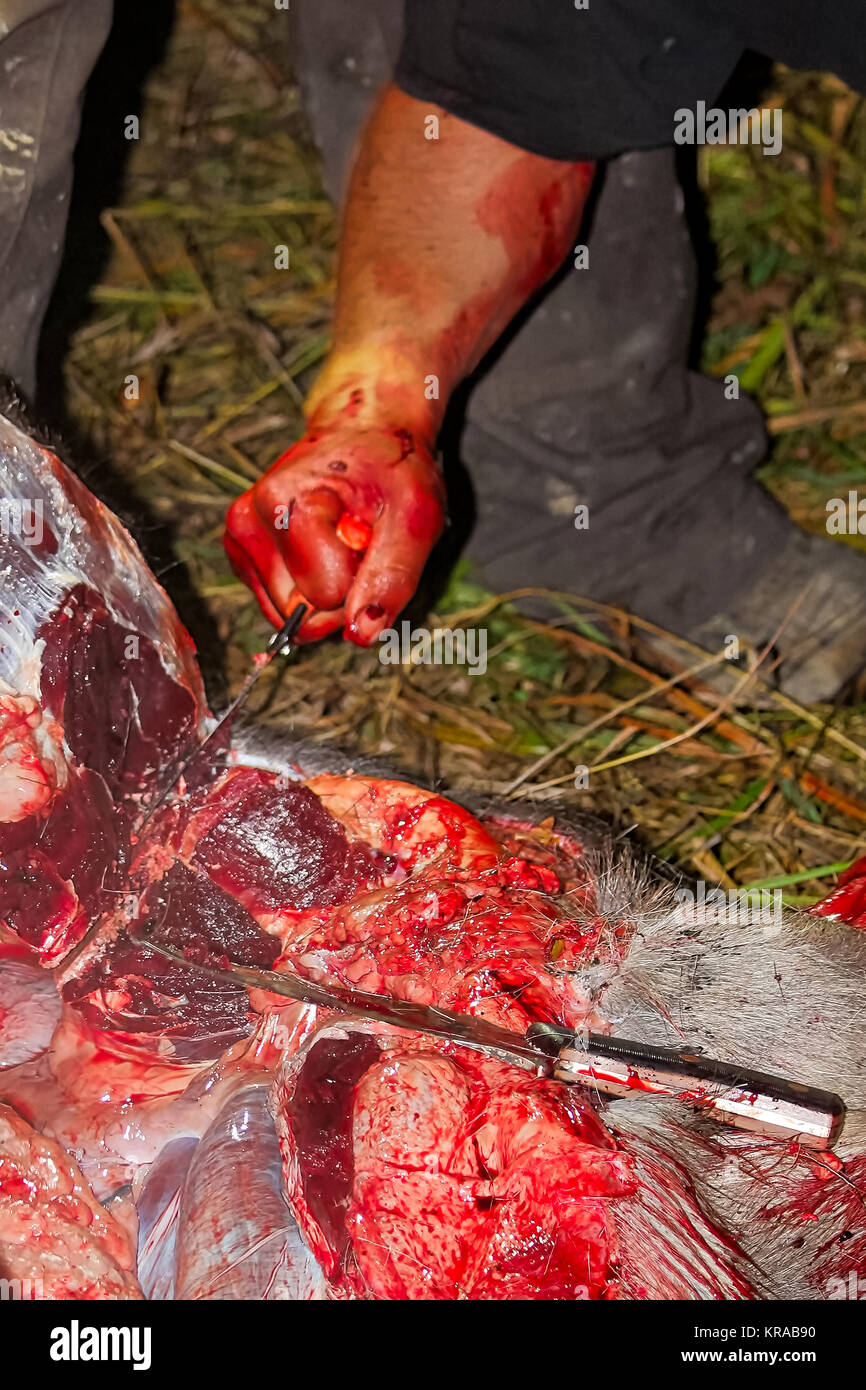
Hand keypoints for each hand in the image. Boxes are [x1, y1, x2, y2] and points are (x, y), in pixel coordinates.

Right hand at [224, 422, 444, 644]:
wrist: (362, 436)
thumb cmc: (391, 471)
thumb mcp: (414, 517)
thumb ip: (391, 578)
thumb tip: (361, 635)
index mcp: (284, 504)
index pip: (328, 595)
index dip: (362, 579)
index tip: (371, 537)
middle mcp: (247, 521)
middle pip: (302, 615)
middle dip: (341, 592)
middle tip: (357, 543)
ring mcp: (237, 538)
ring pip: (287, 616)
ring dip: (324, 593)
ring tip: (339, 543)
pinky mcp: (239, 553)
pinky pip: (277, 607)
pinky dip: (305, 588)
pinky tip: (319, 548)